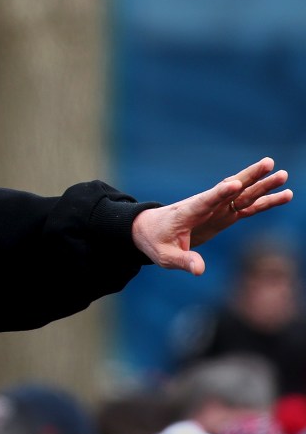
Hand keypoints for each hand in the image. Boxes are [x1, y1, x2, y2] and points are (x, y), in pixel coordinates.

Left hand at [131, 157, 292, 274]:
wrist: (150, 230)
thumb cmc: (155, 241)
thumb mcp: (164, 256)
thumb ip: (183, 261)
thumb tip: (200, 270)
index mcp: (188, 212)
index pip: (205, 201)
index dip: (219, 193)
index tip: (234, 183)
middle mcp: (205, 206)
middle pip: (230, 189)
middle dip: (249, 177)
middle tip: (269, 163)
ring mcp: (217, 209)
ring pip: (243, 195)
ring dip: (262, 186)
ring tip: (283, 175)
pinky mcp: (224, 215)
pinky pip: (248, 207)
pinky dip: (265, 202)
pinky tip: (284, 195)